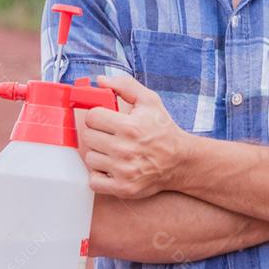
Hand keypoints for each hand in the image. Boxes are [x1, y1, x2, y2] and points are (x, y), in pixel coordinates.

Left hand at [81, 74, 188, 199]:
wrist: (180, 161)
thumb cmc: (163, 130)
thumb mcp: (150, 101)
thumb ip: (125, 85)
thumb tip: (100, 80)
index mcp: (129, 126)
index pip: (92, 117)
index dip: (98, 116)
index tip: (106, 119)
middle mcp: (124, 149)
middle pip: (88, 137)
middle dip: (98, 134)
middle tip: (111, 135)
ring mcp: (123, 171)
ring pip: (90, 158)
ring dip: (99, 154)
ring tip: (114, 152)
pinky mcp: (122, 188)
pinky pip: (94, 181)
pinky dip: (99, 175)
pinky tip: (112, 168)